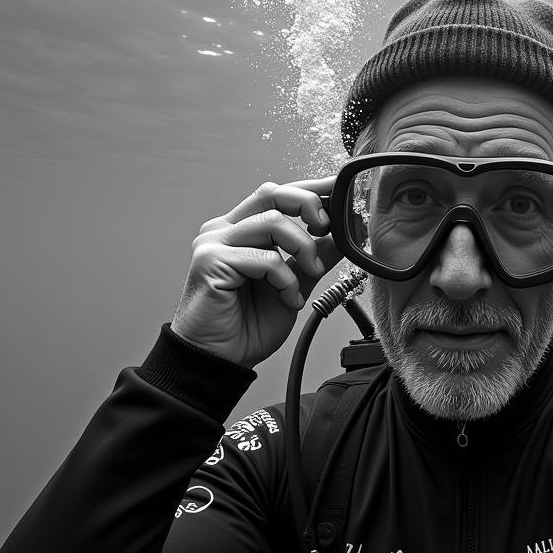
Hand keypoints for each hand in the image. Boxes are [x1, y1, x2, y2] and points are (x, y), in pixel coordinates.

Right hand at [171, 178, 340, 367]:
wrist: (221, 361)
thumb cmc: (246, 327)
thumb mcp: (293, 285)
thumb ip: (313, 258)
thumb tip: (341, 236)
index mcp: (241, 231)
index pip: (278, 196)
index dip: (311, 190)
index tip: (339, 193)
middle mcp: (225, 230)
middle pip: (273, 194)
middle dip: (309, 206)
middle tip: (327, 230)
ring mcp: (214, 243)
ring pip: (273, 223)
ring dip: (302, 251)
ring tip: (304, 281)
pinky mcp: (210, 261)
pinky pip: (264, 257)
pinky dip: (285, 279)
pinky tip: (287, 299)